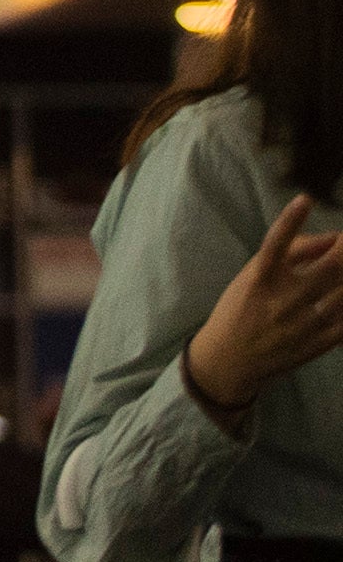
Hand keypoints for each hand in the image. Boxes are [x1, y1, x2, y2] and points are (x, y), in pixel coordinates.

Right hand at [186, 193, 342, 417]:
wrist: (229, 361)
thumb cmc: (241, 310)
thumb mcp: (251, 277)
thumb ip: (289, 255)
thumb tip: (332, 239)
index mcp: (259, 279)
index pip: (276, 243)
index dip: (290, 220)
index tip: (305, 199)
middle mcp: (281, 299)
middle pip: (328, 267)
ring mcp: (302, 323)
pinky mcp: (317, 344)